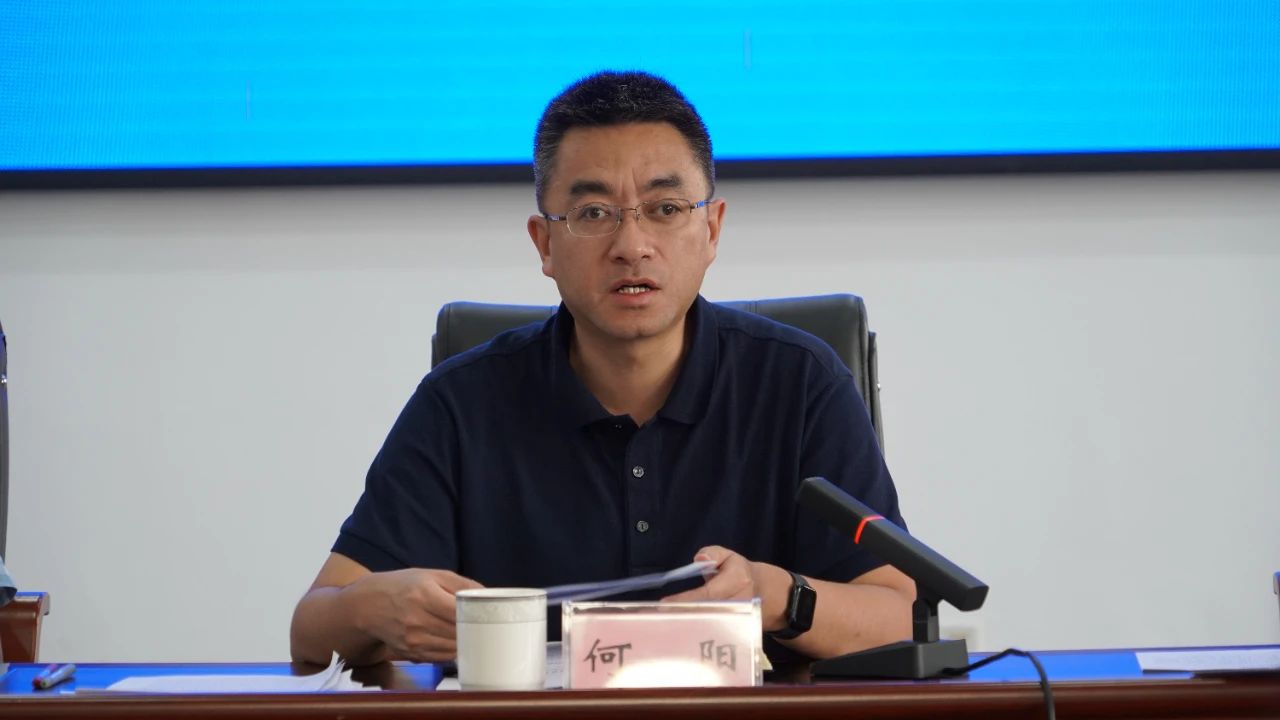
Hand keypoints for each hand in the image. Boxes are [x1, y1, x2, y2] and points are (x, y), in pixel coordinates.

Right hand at [346, 568, 482, 661]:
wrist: (369, 606)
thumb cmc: (403, 586)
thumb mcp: (433, 575)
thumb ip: (462, 584)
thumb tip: (487, 595)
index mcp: (425, 595)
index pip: (461, 613)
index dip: (478, 615)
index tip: (490, 614)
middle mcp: (417, 621)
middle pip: (459, 632)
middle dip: (475, 629)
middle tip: (487, 624)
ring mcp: (414, 640)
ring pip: (453, 648)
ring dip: (465, 642)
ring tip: (471, 631)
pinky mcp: (412, 654)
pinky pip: (442, 657)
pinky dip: (452, 650)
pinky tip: (453, 640)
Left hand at [661, 545, 791, 632]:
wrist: (763, 591)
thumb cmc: (738, 571)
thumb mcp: (728, 555)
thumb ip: (712, 553)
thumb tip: (699, 559)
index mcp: (738, 580)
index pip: (708, 593)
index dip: (686, 600)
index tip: (664, 604)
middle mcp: (740, 602)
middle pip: (709, 613)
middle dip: (684, 616)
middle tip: (659, 618)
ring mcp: (740, 620)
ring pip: (711, 626)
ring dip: (688, 627)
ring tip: (665, 627)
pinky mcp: (738, 631)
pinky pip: (715, 633)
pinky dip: (697, 634)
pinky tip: (679, 636)